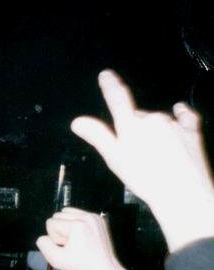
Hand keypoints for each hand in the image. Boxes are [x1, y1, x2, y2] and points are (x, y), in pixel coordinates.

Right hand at [36, 208, 136, 269]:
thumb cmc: (81, 266)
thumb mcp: (56, 259)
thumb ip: (43, 245)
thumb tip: (43, 237)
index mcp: (77, 225)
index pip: (50, 222)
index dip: (54, 237)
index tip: (65, 247)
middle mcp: (86, 217)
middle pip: (58, 215)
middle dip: (60, 230)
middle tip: (70, 244)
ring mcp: (94, 217)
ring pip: (67, 212)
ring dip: (66, 225)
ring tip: (75, 239)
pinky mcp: (98, 218)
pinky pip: (78, 213)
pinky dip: (75, 222)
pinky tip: (82, 236)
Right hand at [72, 69, 213, 251]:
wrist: (183, 194)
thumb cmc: (145, 179)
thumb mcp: (115, 159)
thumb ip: (98, 136)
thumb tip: (77, 121)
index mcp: (131, 125)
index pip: (118, 99)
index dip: (110, 85)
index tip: (106, 75)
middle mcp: (152, 119)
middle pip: (138, 116)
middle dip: (134, 127)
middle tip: (134, 151)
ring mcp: (174, 123)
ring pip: (158, 120)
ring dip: (154, 131)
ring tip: (156, 155)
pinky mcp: (192, 130)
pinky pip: (185, 116)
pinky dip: (181, 113)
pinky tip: (179, 110)